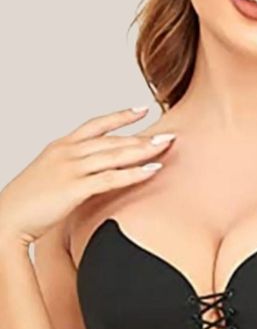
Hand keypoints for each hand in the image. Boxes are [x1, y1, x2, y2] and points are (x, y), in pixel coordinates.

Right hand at [0, 106, 174, 246]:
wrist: (5, 219)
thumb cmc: (27, 202)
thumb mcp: (51, 176)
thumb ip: (73, 170)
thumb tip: (94, 173)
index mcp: (61, 146)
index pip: (96, 124)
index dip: (120, 116)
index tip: (142, 109)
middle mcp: (67, 152)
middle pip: (112, 139)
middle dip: (142, 136)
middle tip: (169, 134)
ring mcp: (71, 168)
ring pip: (114, 154)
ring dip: (143, 150)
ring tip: (165, 146)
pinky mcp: (74, 188)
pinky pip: (111, 178)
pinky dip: (134, 173)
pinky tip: (152, 170)